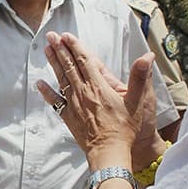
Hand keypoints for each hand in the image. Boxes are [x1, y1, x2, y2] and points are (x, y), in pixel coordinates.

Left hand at [37, 32, 155, 167]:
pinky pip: (55, 101)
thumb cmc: (125, 129)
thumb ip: (141, 77)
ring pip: (61, 79)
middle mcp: (83, 93)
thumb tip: (148, 56)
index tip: (67, 35)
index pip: (84, 61)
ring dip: (53, 63)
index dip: (76, 47)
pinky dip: (46, 92)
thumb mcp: (137, 101)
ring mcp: (74, 105)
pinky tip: (39, 83)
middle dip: (60, 49)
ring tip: (46, 49)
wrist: (109, 152)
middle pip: (69, 66)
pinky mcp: (69, 117)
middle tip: (51, 36)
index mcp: (99, 86)